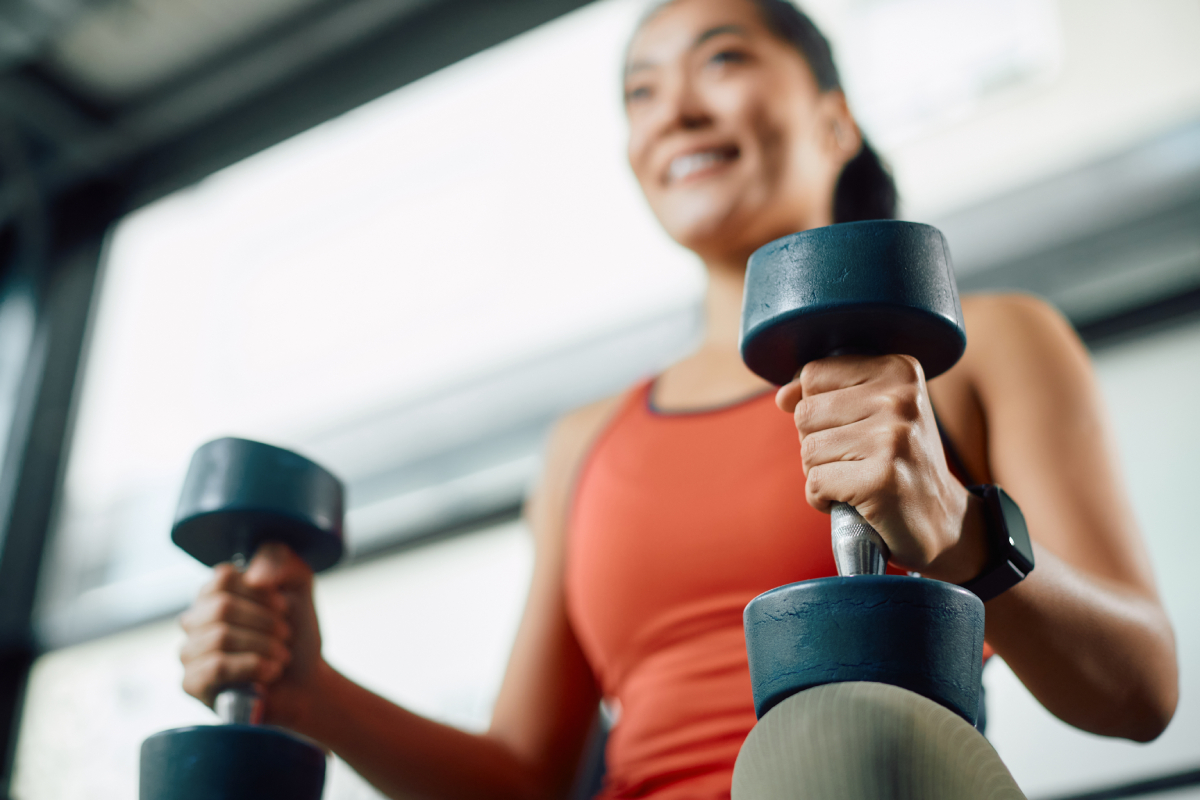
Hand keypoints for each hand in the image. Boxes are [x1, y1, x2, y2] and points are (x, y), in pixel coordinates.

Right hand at [179, 542, 324, 728]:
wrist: (305, 682)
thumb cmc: (295, 633)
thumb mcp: (298, 584)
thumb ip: (279, 560)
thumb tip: (254, 577)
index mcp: (214, 593)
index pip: (223, 577)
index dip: (260, 593)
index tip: (284, 608)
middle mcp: (195, 620)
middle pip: (221, 607)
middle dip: (265, 622)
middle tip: (285, 636)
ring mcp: (189, 652)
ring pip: (219, 637)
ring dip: (263, 646)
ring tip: (281, 657)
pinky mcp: (191, 684)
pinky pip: (215, 668)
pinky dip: (252, 667)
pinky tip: (270, 673)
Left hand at [775, 354, 986, 581]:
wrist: (943, 521)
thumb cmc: (898, 463)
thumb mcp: (873, 414)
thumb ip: (826, 395)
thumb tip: (783, 396)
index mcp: (898, 371)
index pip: (813, 375)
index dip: (816, 409)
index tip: (848, 429)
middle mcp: (899, 398)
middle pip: (805, 413)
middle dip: (816, 444)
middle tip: (855, 461)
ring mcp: (892, 439)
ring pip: (807, 450)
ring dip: (820, 474)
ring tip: (856, 480)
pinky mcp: (882, 480)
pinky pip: (815, 483)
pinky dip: (822, 499)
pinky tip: (852, 502)